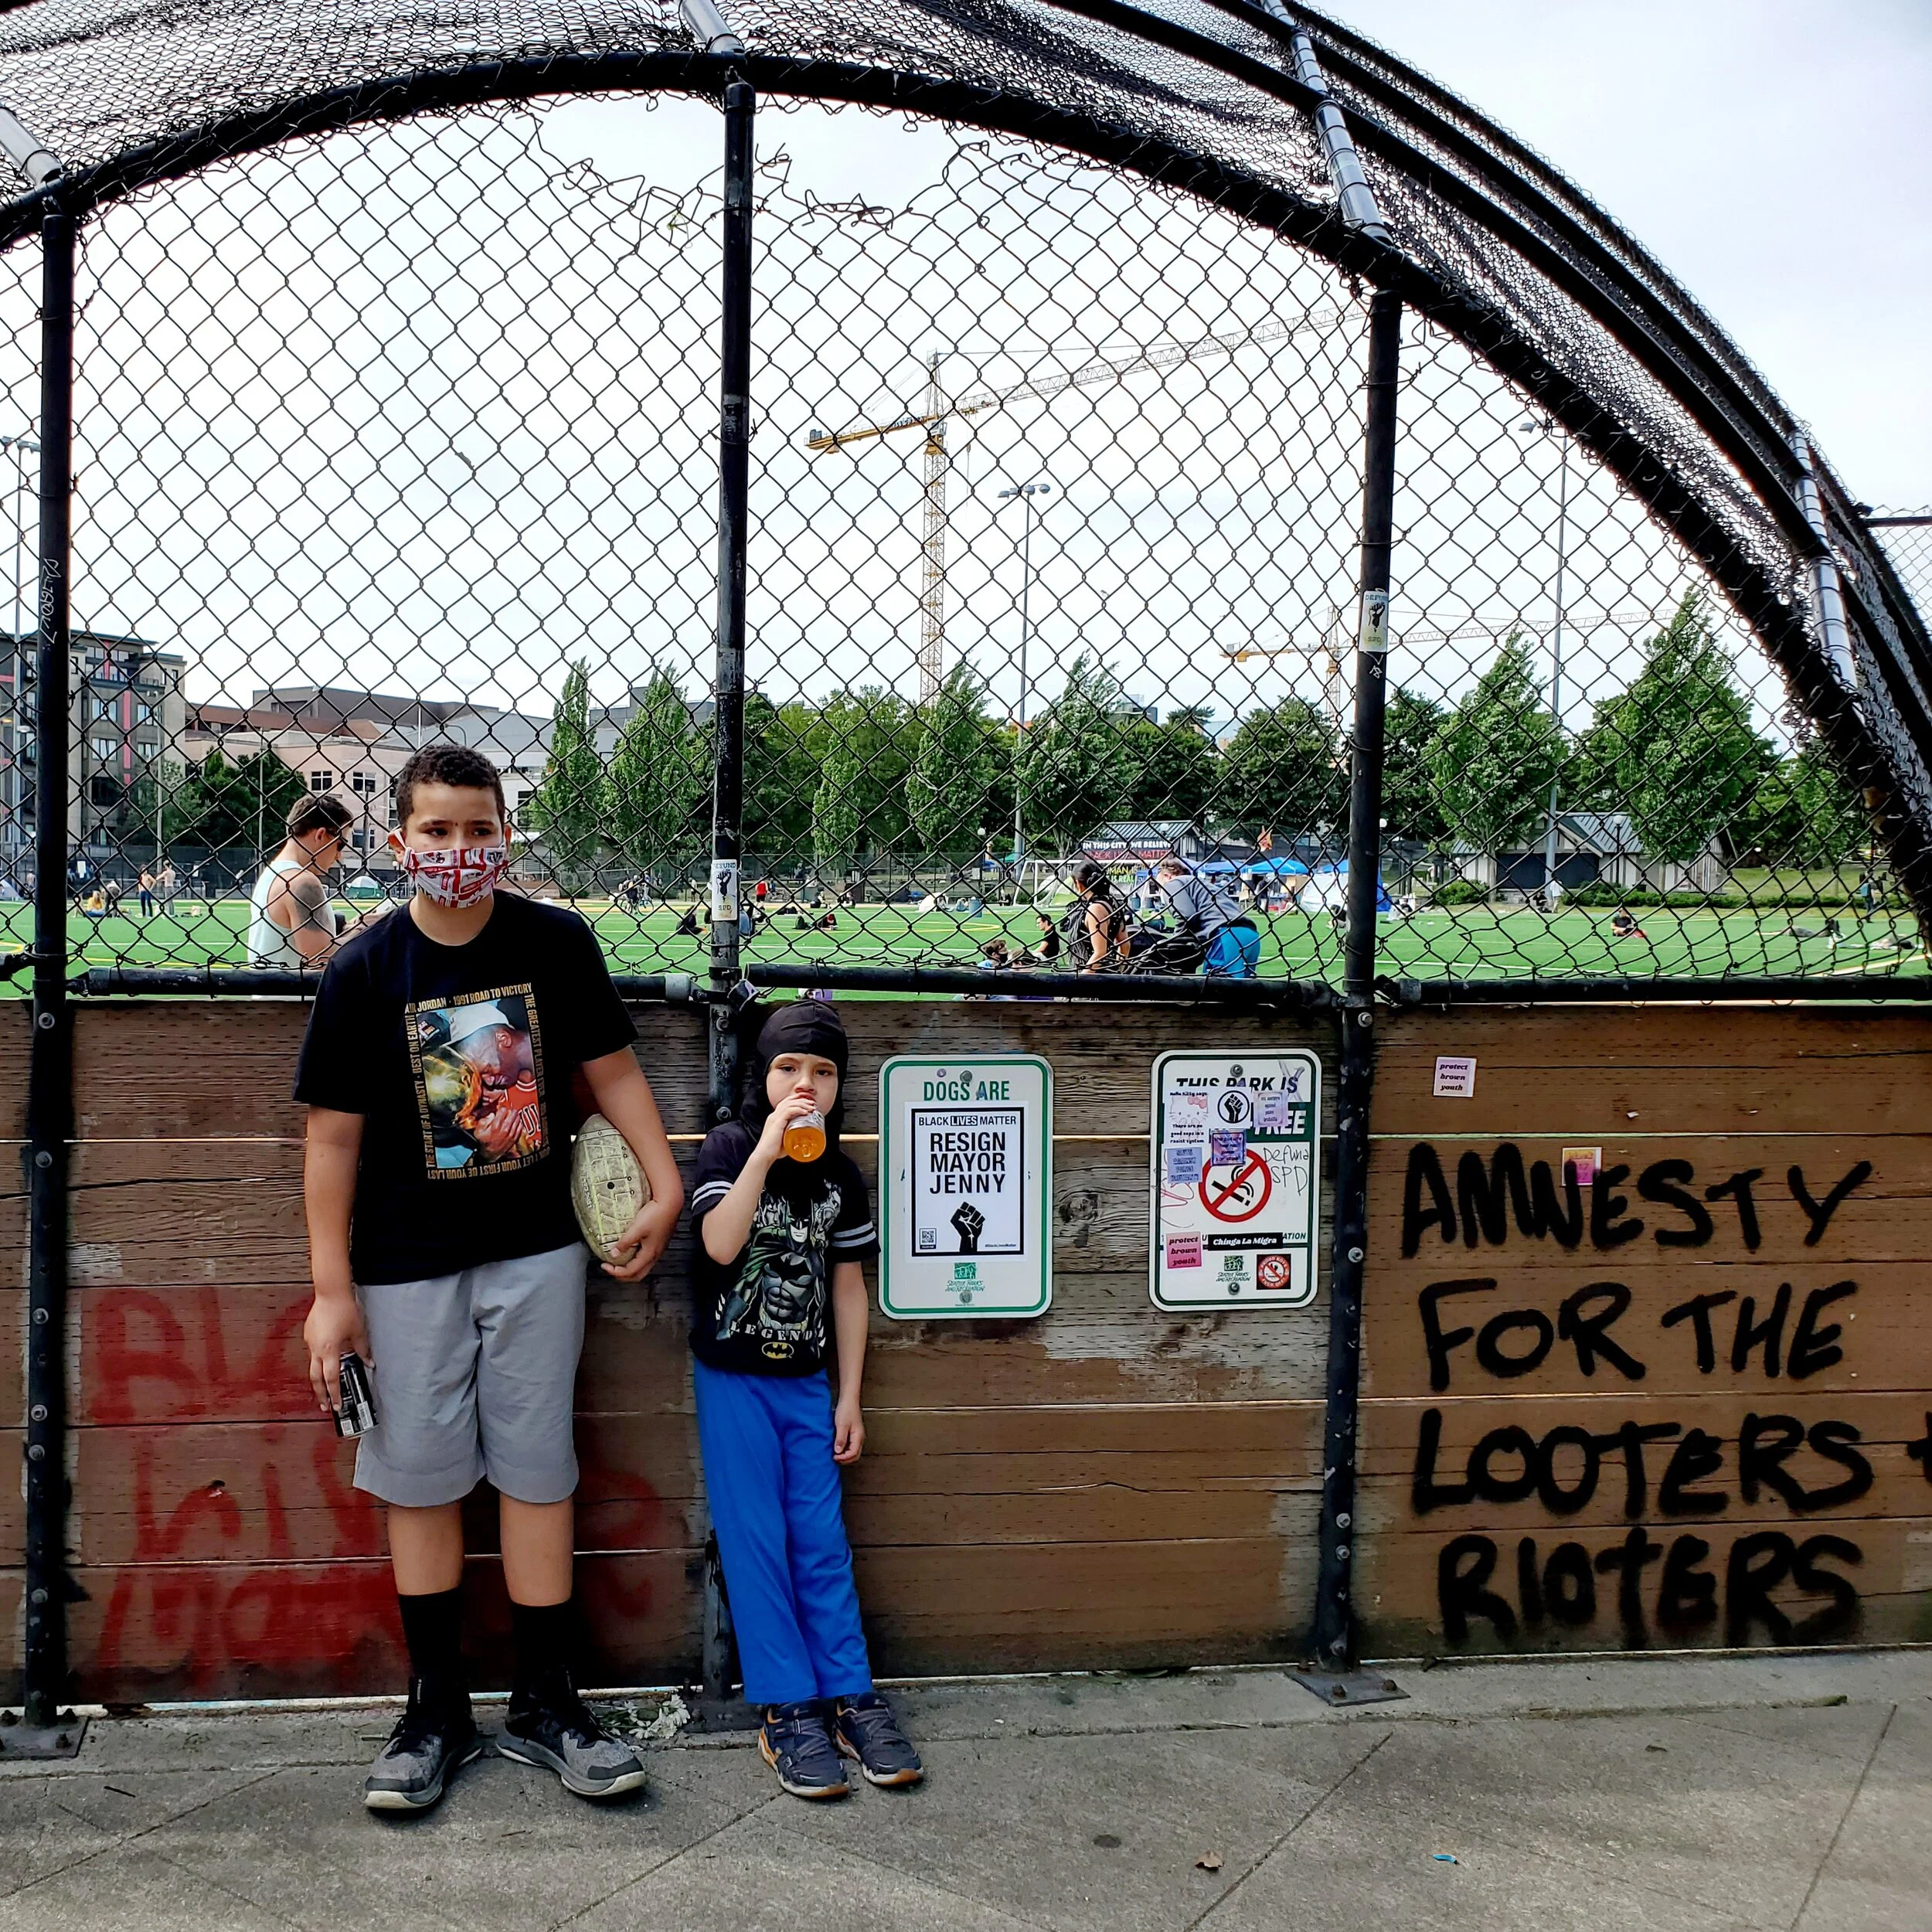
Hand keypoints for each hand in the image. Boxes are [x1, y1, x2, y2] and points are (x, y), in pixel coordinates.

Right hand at [304, 1288, 369, 1415]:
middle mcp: (316, 1349)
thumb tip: (369, 1362)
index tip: (337, 1405)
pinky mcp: (309, 1334)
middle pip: (316, 1379)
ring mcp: (310, 1342)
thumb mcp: (358, 1331)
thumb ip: (362, 1349)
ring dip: (320, 1376)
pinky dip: (320, 1358)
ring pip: (313, 1365)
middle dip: (321, 1394)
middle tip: (325, 1405)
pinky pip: (313, 1351)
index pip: (332, 1379)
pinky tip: (327, 1356)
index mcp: (329, 1351)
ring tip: (327, 1385)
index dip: (334, 1394)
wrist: (330, 1292)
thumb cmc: (344, 1309)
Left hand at [602, 1193, 679, 1280]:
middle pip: (638, 1274)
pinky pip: (646, 1258)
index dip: (616, 1272)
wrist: (670, 1203)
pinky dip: (635, 1260)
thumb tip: (613, 1253)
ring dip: (629, 1268)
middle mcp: (655, 1254)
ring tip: (619, 1262)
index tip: (606, 1266)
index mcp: (649, 1253)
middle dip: (623, 1275)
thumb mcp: (636, 1228)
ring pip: (643, 1267)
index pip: (630, 1271)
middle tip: (612, 1269)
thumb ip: (625, 1242)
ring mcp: (658, 1249)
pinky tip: (631, 1251)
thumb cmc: (657, 1214)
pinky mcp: (659, 1243)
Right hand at [755, 1090, 820, 1161]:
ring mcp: (774, 1118)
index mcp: (775, 1118)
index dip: (797, 1099)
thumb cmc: (774, 1150)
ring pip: (789, 1104)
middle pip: (788, 1101)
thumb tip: (803, 1138)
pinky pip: (788, 1111)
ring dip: (802, 1104)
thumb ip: (793, 1136)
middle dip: (802, 1100)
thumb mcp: (785, 1139)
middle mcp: (774, 1116)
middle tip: (812, 1103)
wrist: (764, 1155)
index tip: (808, 1101)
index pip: (785, 1103)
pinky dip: (798, 1109)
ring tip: (811, 1107)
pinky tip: (805, 1111)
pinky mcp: (776, 1122)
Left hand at [833, 1396, 864, 1464]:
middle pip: (855, 1454)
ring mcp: (857, 1435)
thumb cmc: (846, 1409)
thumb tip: (838, 1451)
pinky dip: (845, 1449)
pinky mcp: (853, 1432)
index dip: (844, 1458)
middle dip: (845, 1459)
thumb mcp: (841, 1425)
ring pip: (853, 1450)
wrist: (848, 1399)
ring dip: (845, 1455)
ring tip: (835, 1454)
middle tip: (835, 1458)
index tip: (834, 1457)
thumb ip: (840, 1439)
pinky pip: (851, 1445)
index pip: (853, 1453)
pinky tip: (837, 1447)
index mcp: (858, 1436)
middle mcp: (859, 1437)